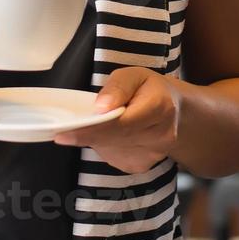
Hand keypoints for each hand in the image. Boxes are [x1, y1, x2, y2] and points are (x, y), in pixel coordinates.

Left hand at [53, 67, 181, 173]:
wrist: (175, 112)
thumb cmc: (150, 89)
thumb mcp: (135, 74)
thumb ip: (117, 87)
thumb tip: (99, 108)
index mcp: (160, 107)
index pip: (121, 124)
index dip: (91, 130)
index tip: (63, 134)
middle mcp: (160, 135)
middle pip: (113, 140)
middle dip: (86, 135)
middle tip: (63, 131)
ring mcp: (153, 155)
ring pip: (110, 151)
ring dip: (96, 139)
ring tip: (99, 123)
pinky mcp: (143, 165)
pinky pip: (113, 158)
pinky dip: (104, 146)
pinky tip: (111, 135)